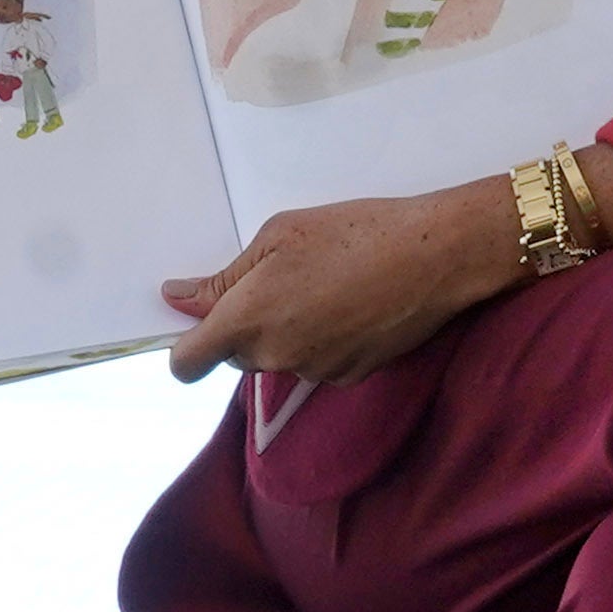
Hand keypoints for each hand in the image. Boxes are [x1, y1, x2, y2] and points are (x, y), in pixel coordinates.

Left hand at [160, 178, 521, 383]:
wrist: (433, 255)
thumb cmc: (354, 232)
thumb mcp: (278, 236)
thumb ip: (223, 278)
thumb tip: (179, 299)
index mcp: (247, 320)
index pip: (187, 364)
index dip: (185, 349)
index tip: (197, 325)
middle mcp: (275, 356)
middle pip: (236, 356)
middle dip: (245, 327)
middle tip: (280, 279)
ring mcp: (314, 372)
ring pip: (279, 359)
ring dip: (286, 332)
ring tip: (324, 286)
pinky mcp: (348, 378)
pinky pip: (316, 364)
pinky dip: (322, 342)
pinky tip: (349, 306)